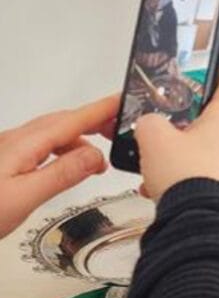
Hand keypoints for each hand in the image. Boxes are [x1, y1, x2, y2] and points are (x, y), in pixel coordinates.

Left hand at [0, 95, 118, 238]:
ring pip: (51, 134)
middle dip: (95, 121)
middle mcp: (16, 140)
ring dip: (79, 138)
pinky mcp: (3, 161)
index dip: (102, 108)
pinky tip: (65, 168)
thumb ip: (62, 174)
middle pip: (63, 121)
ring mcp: (7, 150)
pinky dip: (62, 150)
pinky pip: (41, 146)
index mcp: (24, 144)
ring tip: (98, 159)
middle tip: (122, 131)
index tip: (127, 99)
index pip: (73, 119)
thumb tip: (97, 156)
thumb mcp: (24, 198)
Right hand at [134, 70, 218, 200]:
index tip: (204, 72)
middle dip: (186, 119)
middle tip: (167, 119)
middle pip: (213, 116)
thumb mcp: (154, 137)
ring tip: (155, 156)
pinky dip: (178, 174)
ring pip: (202, 147)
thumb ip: (149, 121)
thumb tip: (148, 122)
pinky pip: (198, 172)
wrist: (196, 221)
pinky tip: (157, 182)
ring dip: (178, 149)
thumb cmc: (188, 178)